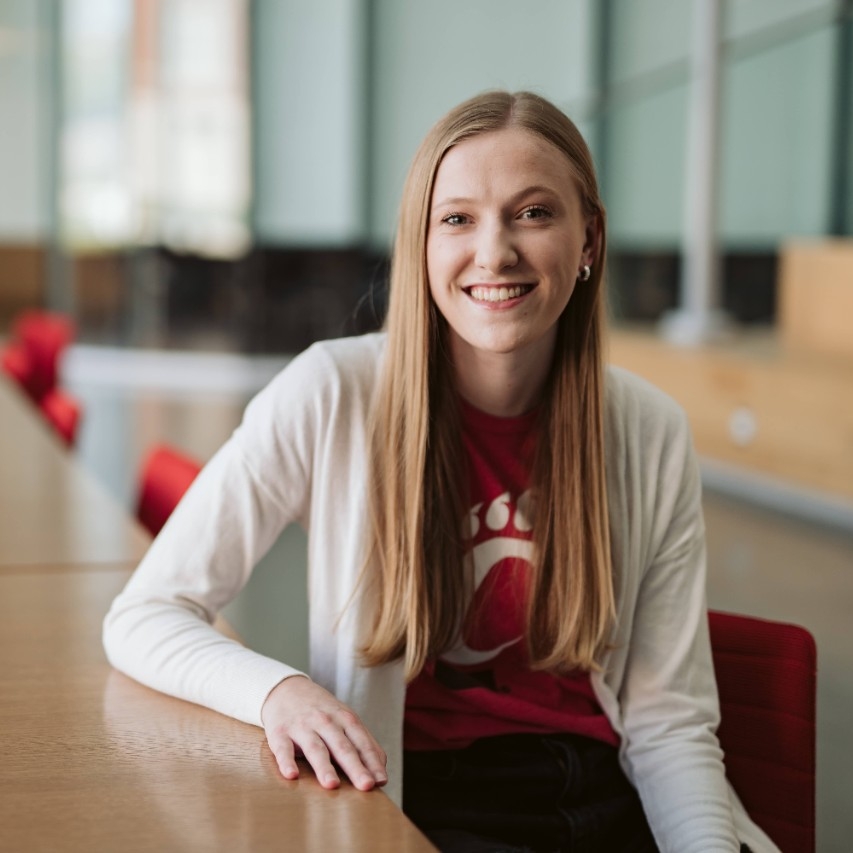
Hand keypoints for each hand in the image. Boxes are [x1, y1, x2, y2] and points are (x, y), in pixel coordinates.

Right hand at [261, 675, 386, 791]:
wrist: (286, 688)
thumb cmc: (322, 711)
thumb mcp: (345, 719)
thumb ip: (363, 742)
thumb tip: (381, 772)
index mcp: (344, 719)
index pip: (361, 741)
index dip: (371, 761)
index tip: (381, 781)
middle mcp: (325, 721)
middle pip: (342, 746)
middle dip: (355, 766)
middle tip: (366, 786)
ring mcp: (302, 726)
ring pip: (315, 748)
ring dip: (324, 766)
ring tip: (333, 785)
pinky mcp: (279, 732)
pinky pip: (283, 748)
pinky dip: (287, 761)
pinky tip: (291, 775)